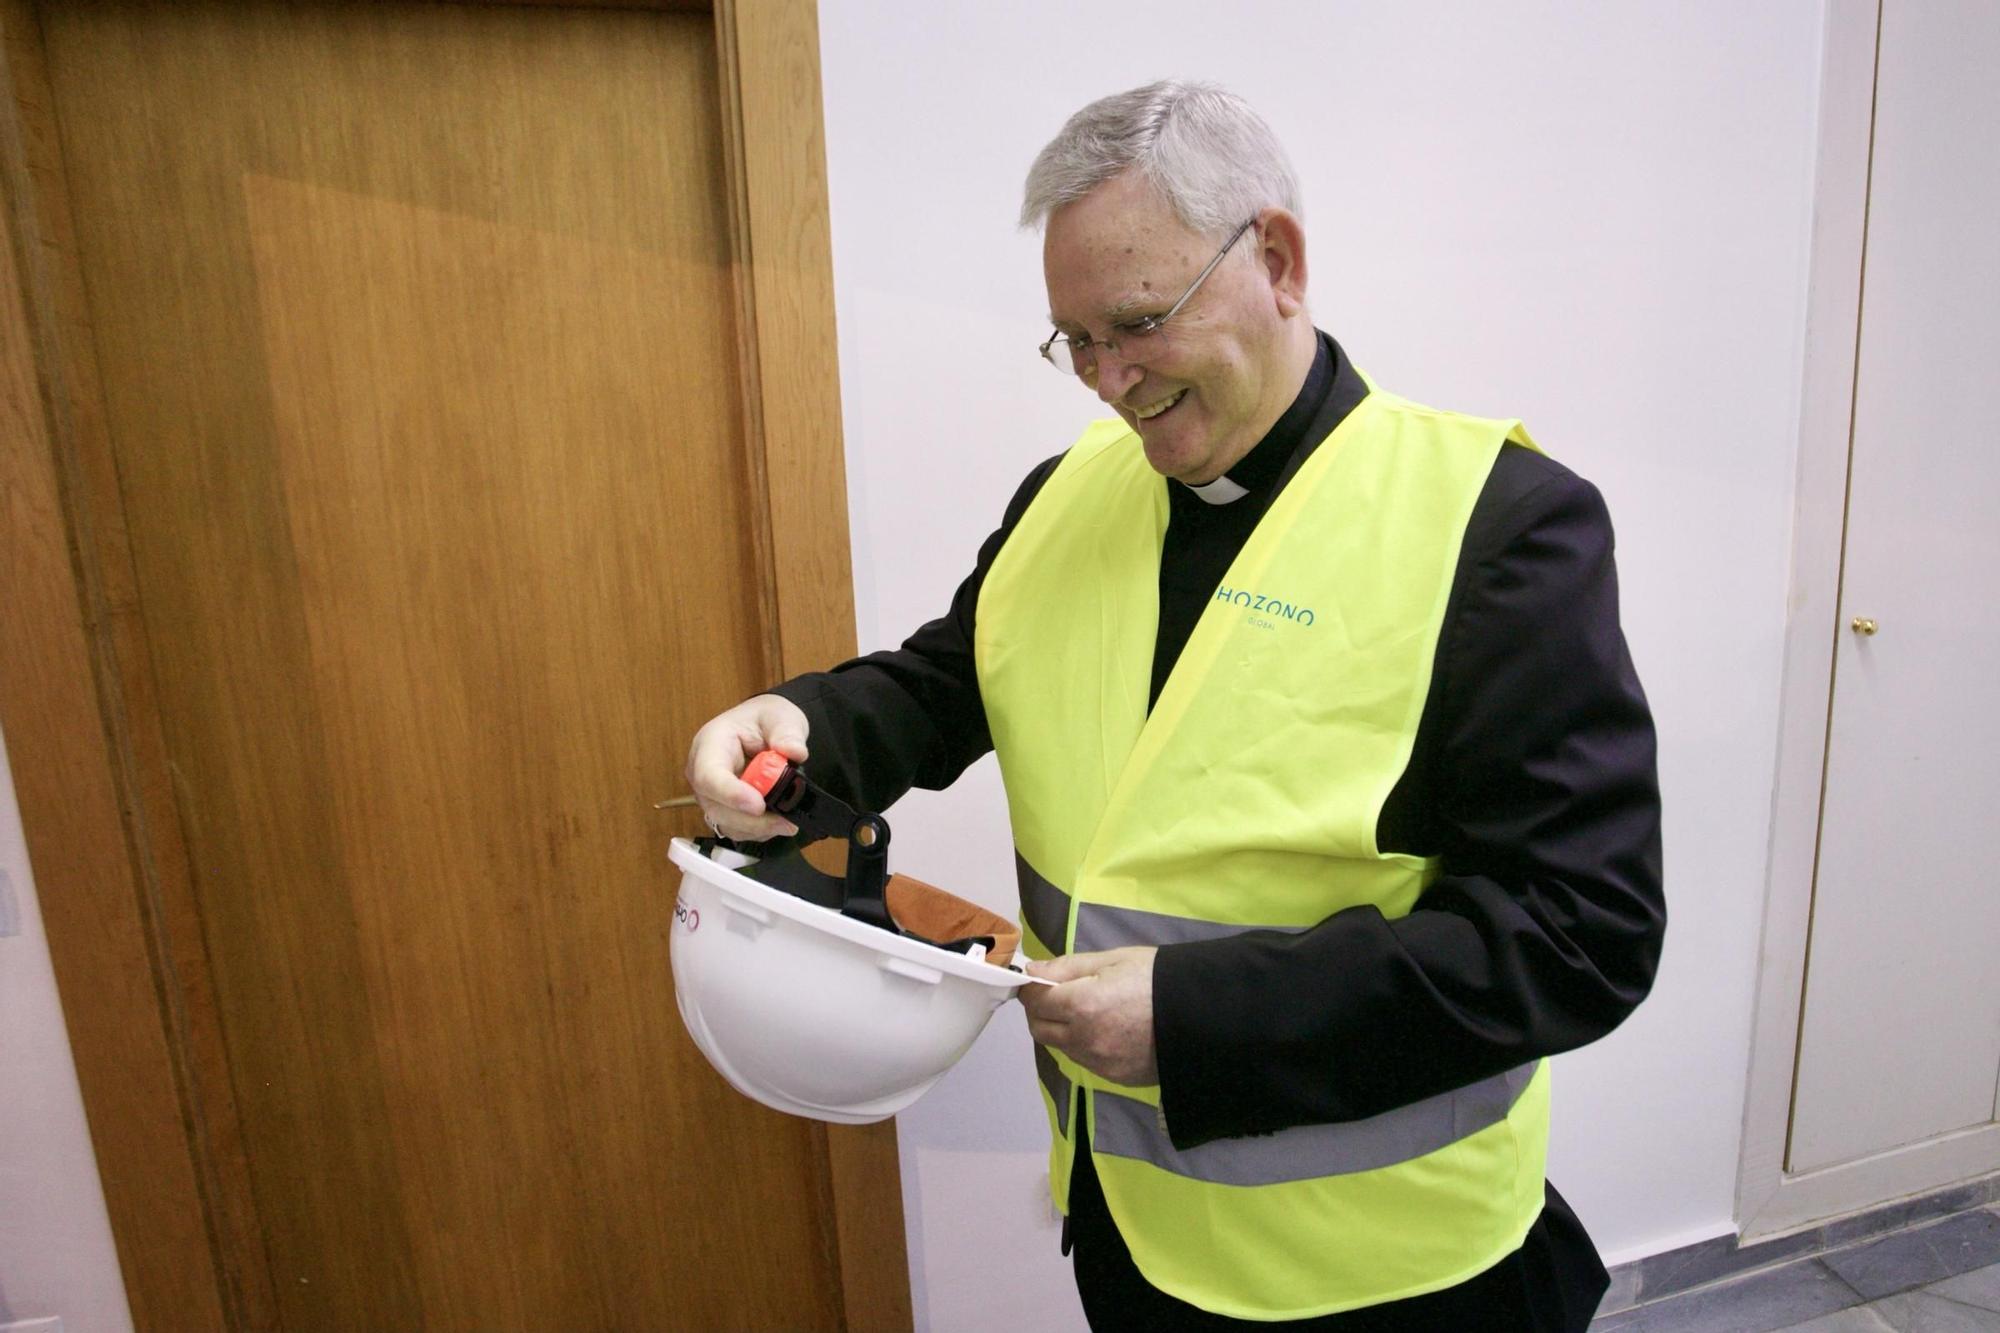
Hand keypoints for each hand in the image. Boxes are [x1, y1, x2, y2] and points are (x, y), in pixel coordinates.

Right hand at [684, 694, 809, 841]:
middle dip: (751, 820)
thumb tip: (795, 752)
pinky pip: (737, 829)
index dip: (730, 794)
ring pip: (726, 823)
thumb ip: (788, 733)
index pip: (708, 775)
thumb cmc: (766, 719)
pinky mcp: (723, 809)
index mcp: (710, 744)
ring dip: (758, 828)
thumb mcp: (781, 717)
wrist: (765, 728)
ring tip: (788, 821)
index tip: (758, 805)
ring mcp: (710, 794)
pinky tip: (778, 820)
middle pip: (716, 807)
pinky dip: (759, 831)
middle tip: (786, 821)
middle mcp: (702, 772)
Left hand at [1020, 947, 1158, 1086]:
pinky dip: (1086, 1046)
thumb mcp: (1113, 960)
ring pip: (1061, 1047)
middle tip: (1061, 995)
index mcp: (1081, 1005)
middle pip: (1039, 1029)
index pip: (1033, 1001)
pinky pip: (1086, 1061)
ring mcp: (1099, 1063)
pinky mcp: (1114, 1077)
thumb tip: (1031, 970)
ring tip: (1092, 1012)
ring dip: (1064, 1030)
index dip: (1032, 988)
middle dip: (1042, 1011)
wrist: (1202, 1014)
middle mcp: (1084, 1040)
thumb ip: (1067, 967)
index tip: (1041, 981)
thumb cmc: (1157, 978)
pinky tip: (1110, 1030)